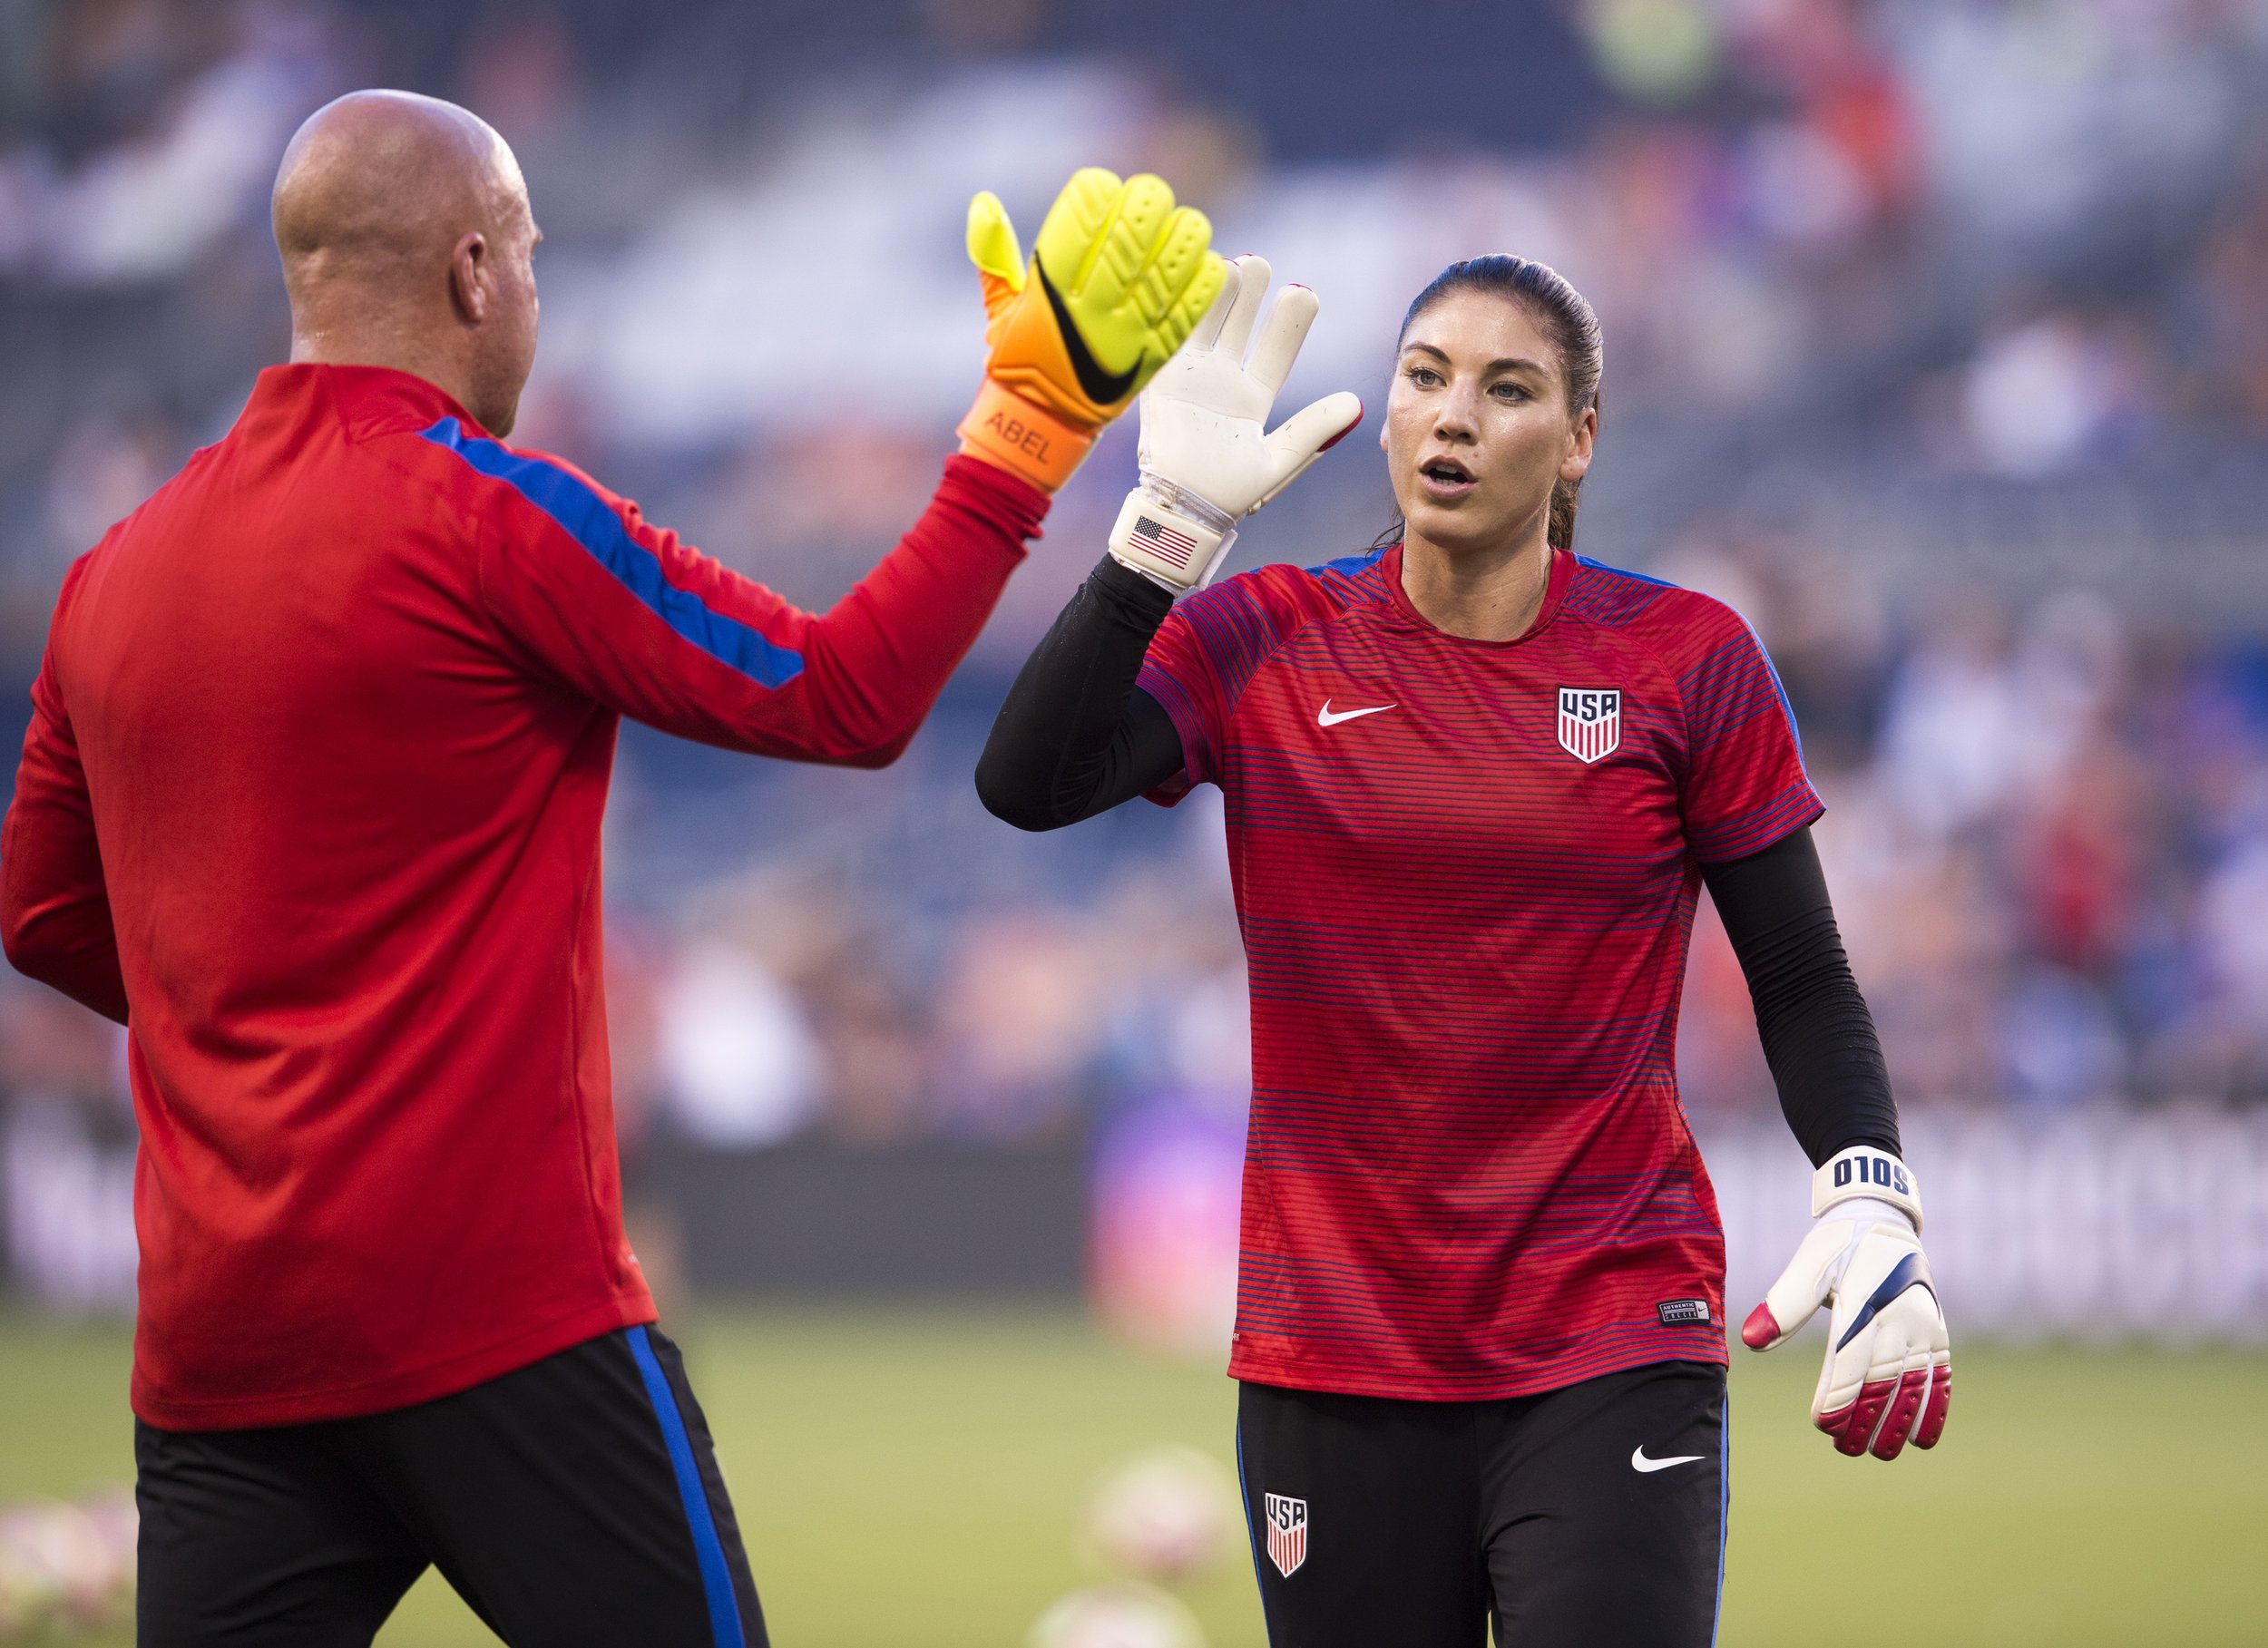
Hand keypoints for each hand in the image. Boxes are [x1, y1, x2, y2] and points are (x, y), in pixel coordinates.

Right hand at [957, 169, 1228, 493]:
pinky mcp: (1154, 355)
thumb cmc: (1021, 358)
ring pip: (1168, 266)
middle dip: (1145, 204)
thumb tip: (983, 201)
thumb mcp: (1001, 306)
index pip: (1078, 221)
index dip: (1095, 193)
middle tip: (1152, 196)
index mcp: (1048, 289)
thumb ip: (993, 252)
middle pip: (1130, 235)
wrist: (1042, 424)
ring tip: (1186, 224)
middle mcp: (1089, 306)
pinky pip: (1190, 309)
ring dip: (1183, 236)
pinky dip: (1204, 281)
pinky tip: (1206, 262)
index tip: (1102, 186)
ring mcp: (1125, 331)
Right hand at [1106, 255, 1362, 589]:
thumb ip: (1314, 430)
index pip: (1276, 350)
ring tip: (1229, 264)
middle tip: (1259, 264)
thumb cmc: (1231, 495)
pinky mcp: (1160, 384)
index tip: (1303, 292)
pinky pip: (1167, 342)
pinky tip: (1184, 284)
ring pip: (1204, 325)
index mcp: (1253, 397)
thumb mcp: (1280, 461)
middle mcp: (1222, 381)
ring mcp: (1190, 379)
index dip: (1289, 323)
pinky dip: (1175, 313)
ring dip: (1215, 295)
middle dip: (1248, 295)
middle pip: (1238, 326)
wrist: (1183, 513)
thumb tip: (1359, 404)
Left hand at [1740, 1147, 1950, 1459]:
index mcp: (1861, 1299)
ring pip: (1914, 1382)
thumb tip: (1750, 1340)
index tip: (1823, 1425)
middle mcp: (1897, 1314)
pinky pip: (1941, 1375)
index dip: (1837, 1394)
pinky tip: (1923, 1438)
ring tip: (1881, 1452)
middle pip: (1882, 1376)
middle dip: (1865, 1416)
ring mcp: (1923, 1324)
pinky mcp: (1938, 1331)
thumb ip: (1783, 1305)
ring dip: (1899, 1420)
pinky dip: (1935, 1407)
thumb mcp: (1807, 1266)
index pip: (1848, 1357)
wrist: (1883, 1218)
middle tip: (1845, 1449)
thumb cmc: (1836, 1246)